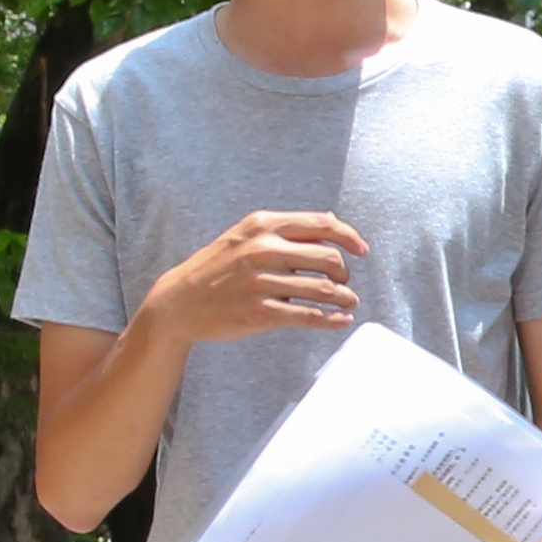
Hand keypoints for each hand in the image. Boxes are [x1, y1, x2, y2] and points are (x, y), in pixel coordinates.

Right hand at [144, 210, 363, 342]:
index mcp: (262, 225)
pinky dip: (331, 320)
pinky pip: (308, 316)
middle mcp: (262, 250)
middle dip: (345, 273)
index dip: (349, 237)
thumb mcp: (246, 236)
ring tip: (349, 303)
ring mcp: (260, 282)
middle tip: (344, 284)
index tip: (362, 250)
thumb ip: (288, 228)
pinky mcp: (259, 312)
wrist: (179, 301)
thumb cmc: (218, 267)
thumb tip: (332, 220)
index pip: (321, 225)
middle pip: (329, 258)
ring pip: (323, 289)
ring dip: (345, 298)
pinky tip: (340, 321)